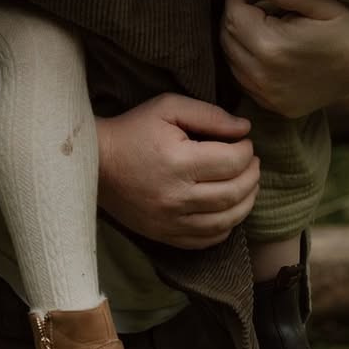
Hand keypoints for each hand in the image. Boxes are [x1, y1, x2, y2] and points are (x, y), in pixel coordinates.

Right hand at [96, 94, 259, 248]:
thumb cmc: (133, 130)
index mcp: (179, 162)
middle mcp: (177, 197)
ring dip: (246, 202)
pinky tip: (229, 210)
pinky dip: (226, 227)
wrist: (95, 164)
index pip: (232, 162)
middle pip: (234, 193)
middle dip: (252, 175)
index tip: (245, 141)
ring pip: (225, 221)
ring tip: (248, 184)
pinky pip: (206, 240)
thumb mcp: (168, 108)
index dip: (246, 150)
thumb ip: (209, 115)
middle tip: (253, 162)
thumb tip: (244, 128)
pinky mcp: (165, 236)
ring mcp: (171, 222)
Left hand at [221, 0, 348, 117]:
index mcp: (272, 47)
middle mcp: (265, 77)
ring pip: (232, 62)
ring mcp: (270, 96)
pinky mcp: (277, 107)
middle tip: (251, 2)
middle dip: (235, 17)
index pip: (233, 16)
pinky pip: (245, 82)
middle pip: (228, 39)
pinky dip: (246, 64)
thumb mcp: (320, 2)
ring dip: (238, 41)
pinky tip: (264, 49)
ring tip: (258, 23)